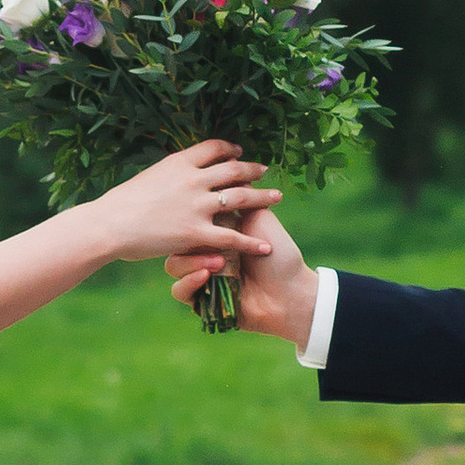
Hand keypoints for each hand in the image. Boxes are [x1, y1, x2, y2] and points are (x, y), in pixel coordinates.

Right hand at [86, 138, 276, 273]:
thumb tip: (173, 175)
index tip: (238, 151)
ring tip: (277, 198)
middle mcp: (192, 180)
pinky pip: (232, 238)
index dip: (229, 149)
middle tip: (265, 170)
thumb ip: (166, 176)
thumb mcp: (146, 178)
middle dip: (252, 170)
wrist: (107, 225)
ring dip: (262, 197)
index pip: (212, 148)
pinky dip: (251, 243)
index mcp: (178, 163)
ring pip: (240, 198)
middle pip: (233, 170)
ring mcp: (196, 206)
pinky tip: (264, 246)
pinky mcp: (196, 233)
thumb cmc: (118, 205)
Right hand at [167, 205, 317, 346]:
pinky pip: (179, 290)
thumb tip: (228, 164)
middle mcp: (206, 252)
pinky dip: (190, 282)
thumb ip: (240, 195)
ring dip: (192, 261)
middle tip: (213, 238)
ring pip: (173, 265)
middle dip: (189, 236)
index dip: (193, 211)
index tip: (202, 206)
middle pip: (176, 241)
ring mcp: (202, 276)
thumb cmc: (279, 253)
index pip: (192, 217)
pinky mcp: (200, 300)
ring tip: (218, 262)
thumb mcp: (259, 217)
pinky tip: (208, 276)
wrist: (290, 292)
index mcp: (217, 232)